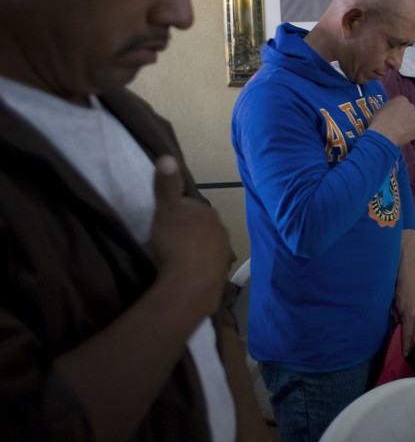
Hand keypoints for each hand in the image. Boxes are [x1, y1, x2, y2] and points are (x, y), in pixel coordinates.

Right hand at [150, 156, 229, 317]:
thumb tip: (168, 156)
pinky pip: (206, 266)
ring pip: (206, 246)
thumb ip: (167, 186)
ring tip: (176, 259)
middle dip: (188, 230)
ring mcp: (222, 253)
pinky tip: (186, 273)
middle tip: (168, 241)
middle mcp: (221, 230)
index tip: (165, 221)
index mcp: (208, 213)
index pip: (191, 206)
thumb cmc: (176, 243)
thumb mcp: (166, 210)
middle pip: (200, 226)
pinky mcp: (220, 274)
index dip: (177, 212)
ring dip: (194, 249)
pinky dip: (197, 267)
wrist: (190, 284)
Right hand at [370, 96, 414, 146]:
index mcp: (402, 99)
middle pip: (409, 110)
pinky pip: (414, 129)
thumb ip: (390, 107)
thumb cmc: (380, 120)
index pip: (402, 102)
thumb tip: (391, 111)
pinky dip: (410, 132)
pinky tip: (403, 135)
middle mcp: (411, 106)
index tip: (394, 114)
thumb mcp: (381, 109)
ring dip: (409, 123)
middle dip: (405, 115)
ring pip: (413, 119)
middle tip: (398, 122)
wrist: (385, 134)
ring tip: (401, 130)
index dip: (398, 109)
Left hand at [393, 282, 414, 355]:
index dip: (406, 346)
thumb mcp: (393, 311)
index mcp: (408, 317)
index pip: (408, 336)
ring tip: (413, 346)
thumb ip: (396, 323)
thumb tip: (397, 334)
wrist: (409, 285)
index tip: (405, 354)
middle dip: (412, 345)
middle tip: (408, 351)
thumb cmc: (399, 297)